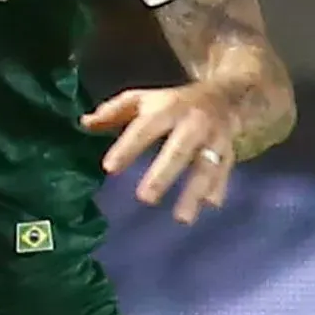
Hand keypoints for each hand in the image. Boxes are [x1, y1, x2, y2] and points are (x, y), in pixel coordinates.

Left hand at [85, 83, 237, 223]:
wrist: (224, 96)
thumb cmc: (172, 103)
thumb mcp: (142, 100)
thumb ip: (114, 112)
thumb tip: (84, 123)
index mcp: (166, 109)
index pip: (144, 129)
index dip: (127, 147)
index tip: (109, 168)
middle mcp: (193, 124)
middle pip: (178, 150)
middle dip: (163, 175)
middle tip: (145, 199)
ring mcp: (214, 140)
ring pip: (206, 166)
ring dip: (194, 192)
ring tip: (182, 218)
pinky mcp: (229, 153)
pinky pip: (225, 172)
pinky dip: (218, 189)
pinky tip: (209, 206)